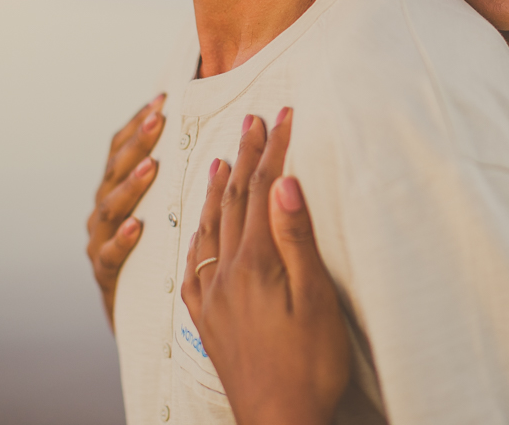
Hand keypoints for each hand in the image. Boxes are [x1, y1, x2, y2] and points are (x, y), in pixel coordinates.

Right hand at [87, 93, 165, 328]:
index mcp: (119, 192)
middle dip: (136, 144)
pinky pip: (109, 256)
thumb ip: (178, 176)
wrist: (146, 321)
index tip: (162, 100)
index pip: (122, 151)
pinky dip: (122, 240)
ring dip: (130, 186)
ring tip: (151, 167)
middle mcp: (105, 213)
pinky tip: (137, 227)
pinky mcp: (105, 278)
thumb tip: (209, 134)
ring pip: (109, 209)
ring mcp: (100, 244)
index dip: (138, 125)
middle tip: (158, 120)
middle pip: (115, 171)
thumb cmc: (164, 256)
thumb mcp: (169, 212)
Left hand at [181, 110, 349, 424]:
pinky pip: (194, 264)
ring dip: (217, 188)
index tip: (284, 115)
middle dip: (245, 156)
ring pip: (210, 228)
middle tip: (253, 121)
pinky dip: (198, 235)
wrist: (278, 421)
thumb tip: (284, 184)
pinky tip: (200, 229)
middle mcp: (225, 273)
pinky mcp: (207, 318)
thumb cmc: (309, 365)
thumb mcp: (315, 299)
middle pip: (233, 200)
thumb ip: (296, 239)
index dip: (274, 149)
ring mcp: (212, 296)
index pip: (263, 191)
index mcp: (254, 264)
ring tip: (219, 159)